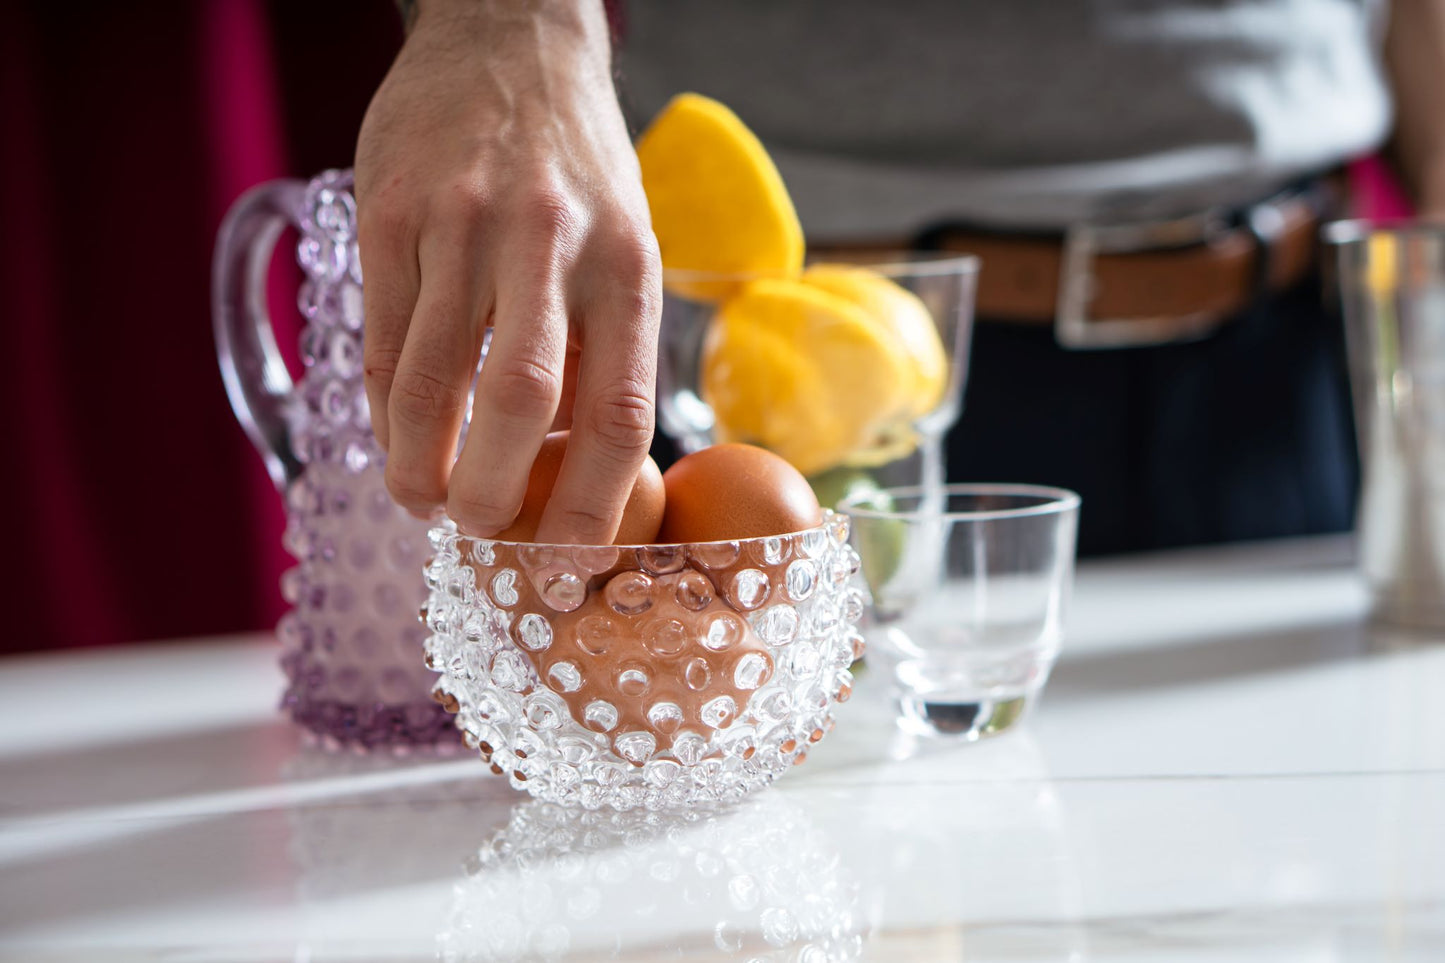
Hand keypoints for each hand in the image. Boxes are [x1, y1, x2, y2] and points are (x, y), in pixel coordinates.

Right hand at [354, 0, 660, 542]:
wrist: (508, 43)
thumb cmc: (576, 168)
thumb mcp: (626, 246)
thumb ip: (600, 347)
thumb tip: (571, 467)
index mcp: (627, 266)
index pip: (618, 412)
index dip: (591, 506)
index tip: (569, 561)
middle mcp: (551, 245)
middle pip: (522, 403)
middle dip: (493, 494)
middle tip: (480, 530)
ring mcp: (466, 226)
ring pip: (435, 378)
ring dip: (421, 463)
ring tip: (424, 500)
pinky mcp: (393, 213)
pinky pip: (385, 336)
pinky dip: (387, 406)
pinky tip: (396, 434)